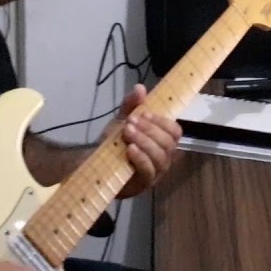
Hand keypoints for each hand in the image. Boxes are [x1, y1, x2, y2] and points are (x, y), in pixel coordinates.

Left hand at [114, 84, 181, 198]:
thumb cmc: (114, 143)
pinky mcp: (145, 183)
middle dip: (150, 129)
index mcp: (162, 140)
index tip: (144, 113)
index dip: (162, 122)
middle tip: (131, 122)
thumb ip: (131, 105)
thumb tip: (140, 87)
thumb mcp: (122, 120)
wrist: (96, 164)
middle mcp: (164, 156)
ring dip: (144, 141)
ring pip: (160, 155)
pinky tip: (130, 149)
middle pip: (169, 142)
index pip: (175, 131)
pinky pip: (149, 170)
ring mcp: (156, 171)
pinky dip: (141, 157)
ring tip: (127, 132)